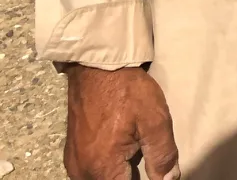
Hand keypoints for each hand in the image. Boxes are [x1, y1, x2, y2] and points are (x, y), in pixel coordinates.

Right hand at [62, 63, 179, 179]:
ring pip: (102, 179)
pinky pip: (93, 170)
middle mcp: (82, 171)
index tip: (155, 172)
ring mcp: (75, 163)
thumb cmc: (126, 91)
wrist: (96, 68)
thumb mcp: (155, 121)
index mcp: (102, 168)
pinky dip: (109, 167)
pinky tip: (124, 150)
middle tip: (146, 156)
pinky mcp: (73, 153)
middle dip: (131, 176)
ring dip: (120, 173)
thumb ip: (162, 156)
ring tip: (138, 153)